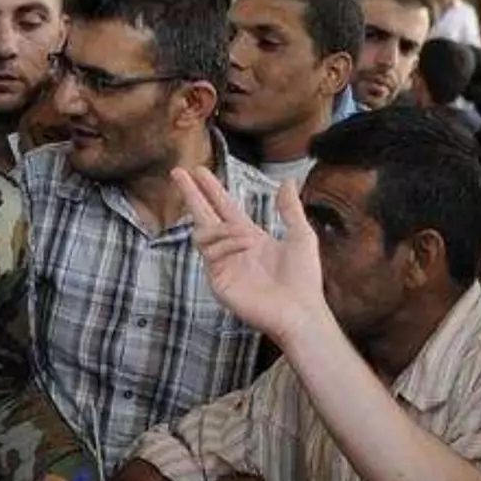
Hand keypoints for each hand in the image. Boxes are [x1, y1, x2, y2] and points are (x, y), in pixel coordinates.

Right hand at [171, 167, 327, 345]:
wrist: (300, 310)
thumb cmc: (303, 278)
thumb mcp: (301, 235)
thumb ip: (290, 209)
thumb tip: (287, 181)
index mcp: (248, 237)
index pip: (222, 208)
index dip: (210, 189)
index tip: (198, 170)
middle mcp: (231, 249)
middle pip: (203, 215)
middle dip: (190, 194)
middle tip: (177, 171)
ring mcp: (222, 265)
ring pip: (203, 233)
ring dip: (223, 229)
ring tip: (246, 236)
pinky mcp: (218, 281)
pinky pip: (211, 253)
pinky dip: (227, 244)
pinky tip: (245, 246)